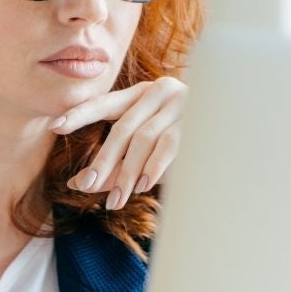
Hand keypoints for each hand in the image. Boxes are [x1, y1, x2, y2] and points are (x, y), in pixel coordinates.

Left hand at [50, 76, 186, 209]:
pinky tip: (142, 185)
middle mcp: (160, 92)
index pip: (105, 102)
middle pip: (122, 129)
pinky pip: (169, 145)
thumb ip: (118, 161)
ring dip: (127, 172)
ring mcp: (180, 105)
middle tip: (88, 186)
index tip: (55, 126)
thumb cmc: (186, 140)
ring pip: (143, 140)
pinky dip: (153, 166)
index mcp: (143, 92)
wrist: (235, 122)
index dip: (80, 114)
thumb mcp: (148, 146)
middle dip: (104, 161)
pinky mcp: (197, 121)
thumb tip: (80, 184)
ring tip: (116, 199)